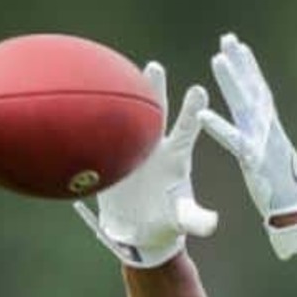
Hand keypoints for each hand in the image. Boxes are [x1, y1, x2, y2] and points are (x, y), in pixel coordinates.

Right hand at [74, 62, 217, 267]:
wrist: (139, 230)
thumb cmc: (167, 222)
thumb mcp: (183, 221)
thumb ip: (196, 220)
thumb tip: (211, 224)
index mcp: (176, 158)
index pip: (186, 129)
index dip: (191, 111)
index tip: (198, 89)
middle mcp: (155, 147)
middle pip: (156, 113)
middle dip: (155, 89)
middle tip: (154, 66)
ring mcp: (132, 150)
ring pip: (127, 118)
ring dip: (123, 98)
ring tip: (118, 72)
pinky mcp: (113, 158)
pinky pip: (103, 136)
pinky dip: (95, 121)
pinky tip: (85, 97)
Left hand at [198, 33, 296, 259]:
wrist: (296, 209)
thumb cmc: (281, 184)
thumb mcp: (269, 154)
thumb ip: (260, 136)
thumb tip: (256, 125)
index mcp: (268, 126)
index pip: (257, 88)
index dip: (247, 66)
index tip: (237, 45)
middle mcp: (267, 127)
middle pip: (252, 87)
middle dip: (240, 62)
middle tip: (228, 38)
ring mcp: (262, 141)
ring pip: (244, 105)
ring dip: (231, 82)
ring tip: (217, 59)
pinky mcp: (254, 160)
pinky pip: (233, 141)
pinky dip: (219, 128)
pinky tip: (202, 115)